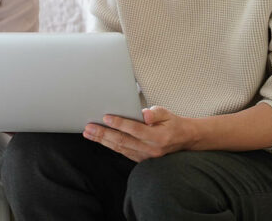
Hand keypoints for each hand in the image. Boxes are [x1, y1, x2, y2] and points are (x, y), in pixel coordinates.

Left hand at [82, 106, 198, 161]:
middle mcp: (151, 148)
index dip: (120, 123)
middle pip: (123, 141)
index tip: (106, 117)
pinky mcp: (141, 159)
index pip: (135, 129)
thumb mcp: (167, 113)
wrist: (183, 139)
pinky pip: (122, 152)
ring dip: (102, 140)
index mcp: (159, 136)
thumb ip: (156, 113)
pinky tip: (99, 139)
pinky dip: (109, 145)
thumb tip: (144, 114)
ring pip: (120, 148)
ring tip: (89, 133)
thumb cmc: (172, 123)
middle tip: (89, 127)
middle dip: (104, 134)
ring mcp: (145, 156)